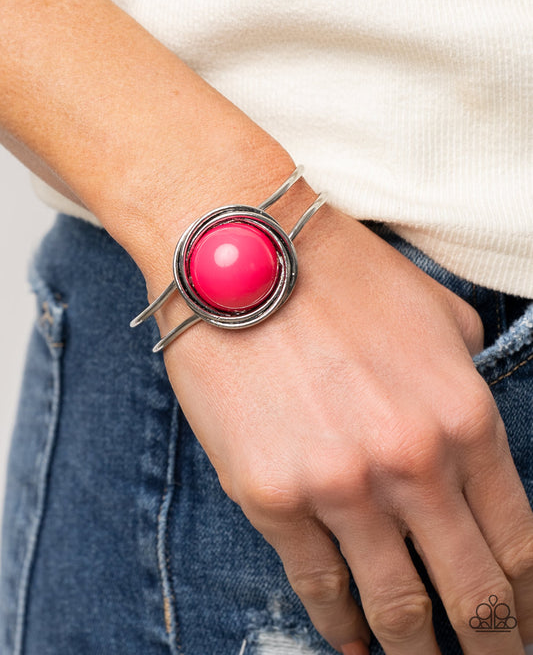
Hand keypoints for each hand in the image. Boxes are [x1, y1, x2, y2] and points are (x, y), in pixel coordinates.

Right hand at [147, 201, 532, 654]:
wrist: (240, 255)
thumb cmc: (340, 274)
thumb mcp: (437, 314)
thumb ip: (468, 376)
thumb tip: (467, 427)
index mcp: (465, 418)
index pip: (518, 543)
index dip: (527, 599)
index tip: (521, 623)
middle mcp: (412, 465)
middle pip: (473, 593)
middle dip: (491, 642)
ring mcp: (339, 488)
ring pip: (396, 607)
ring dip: (414, 648)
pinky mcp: (271, 497)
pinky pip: (316, 585)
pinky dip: (337, 623)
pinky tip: (347, 638)